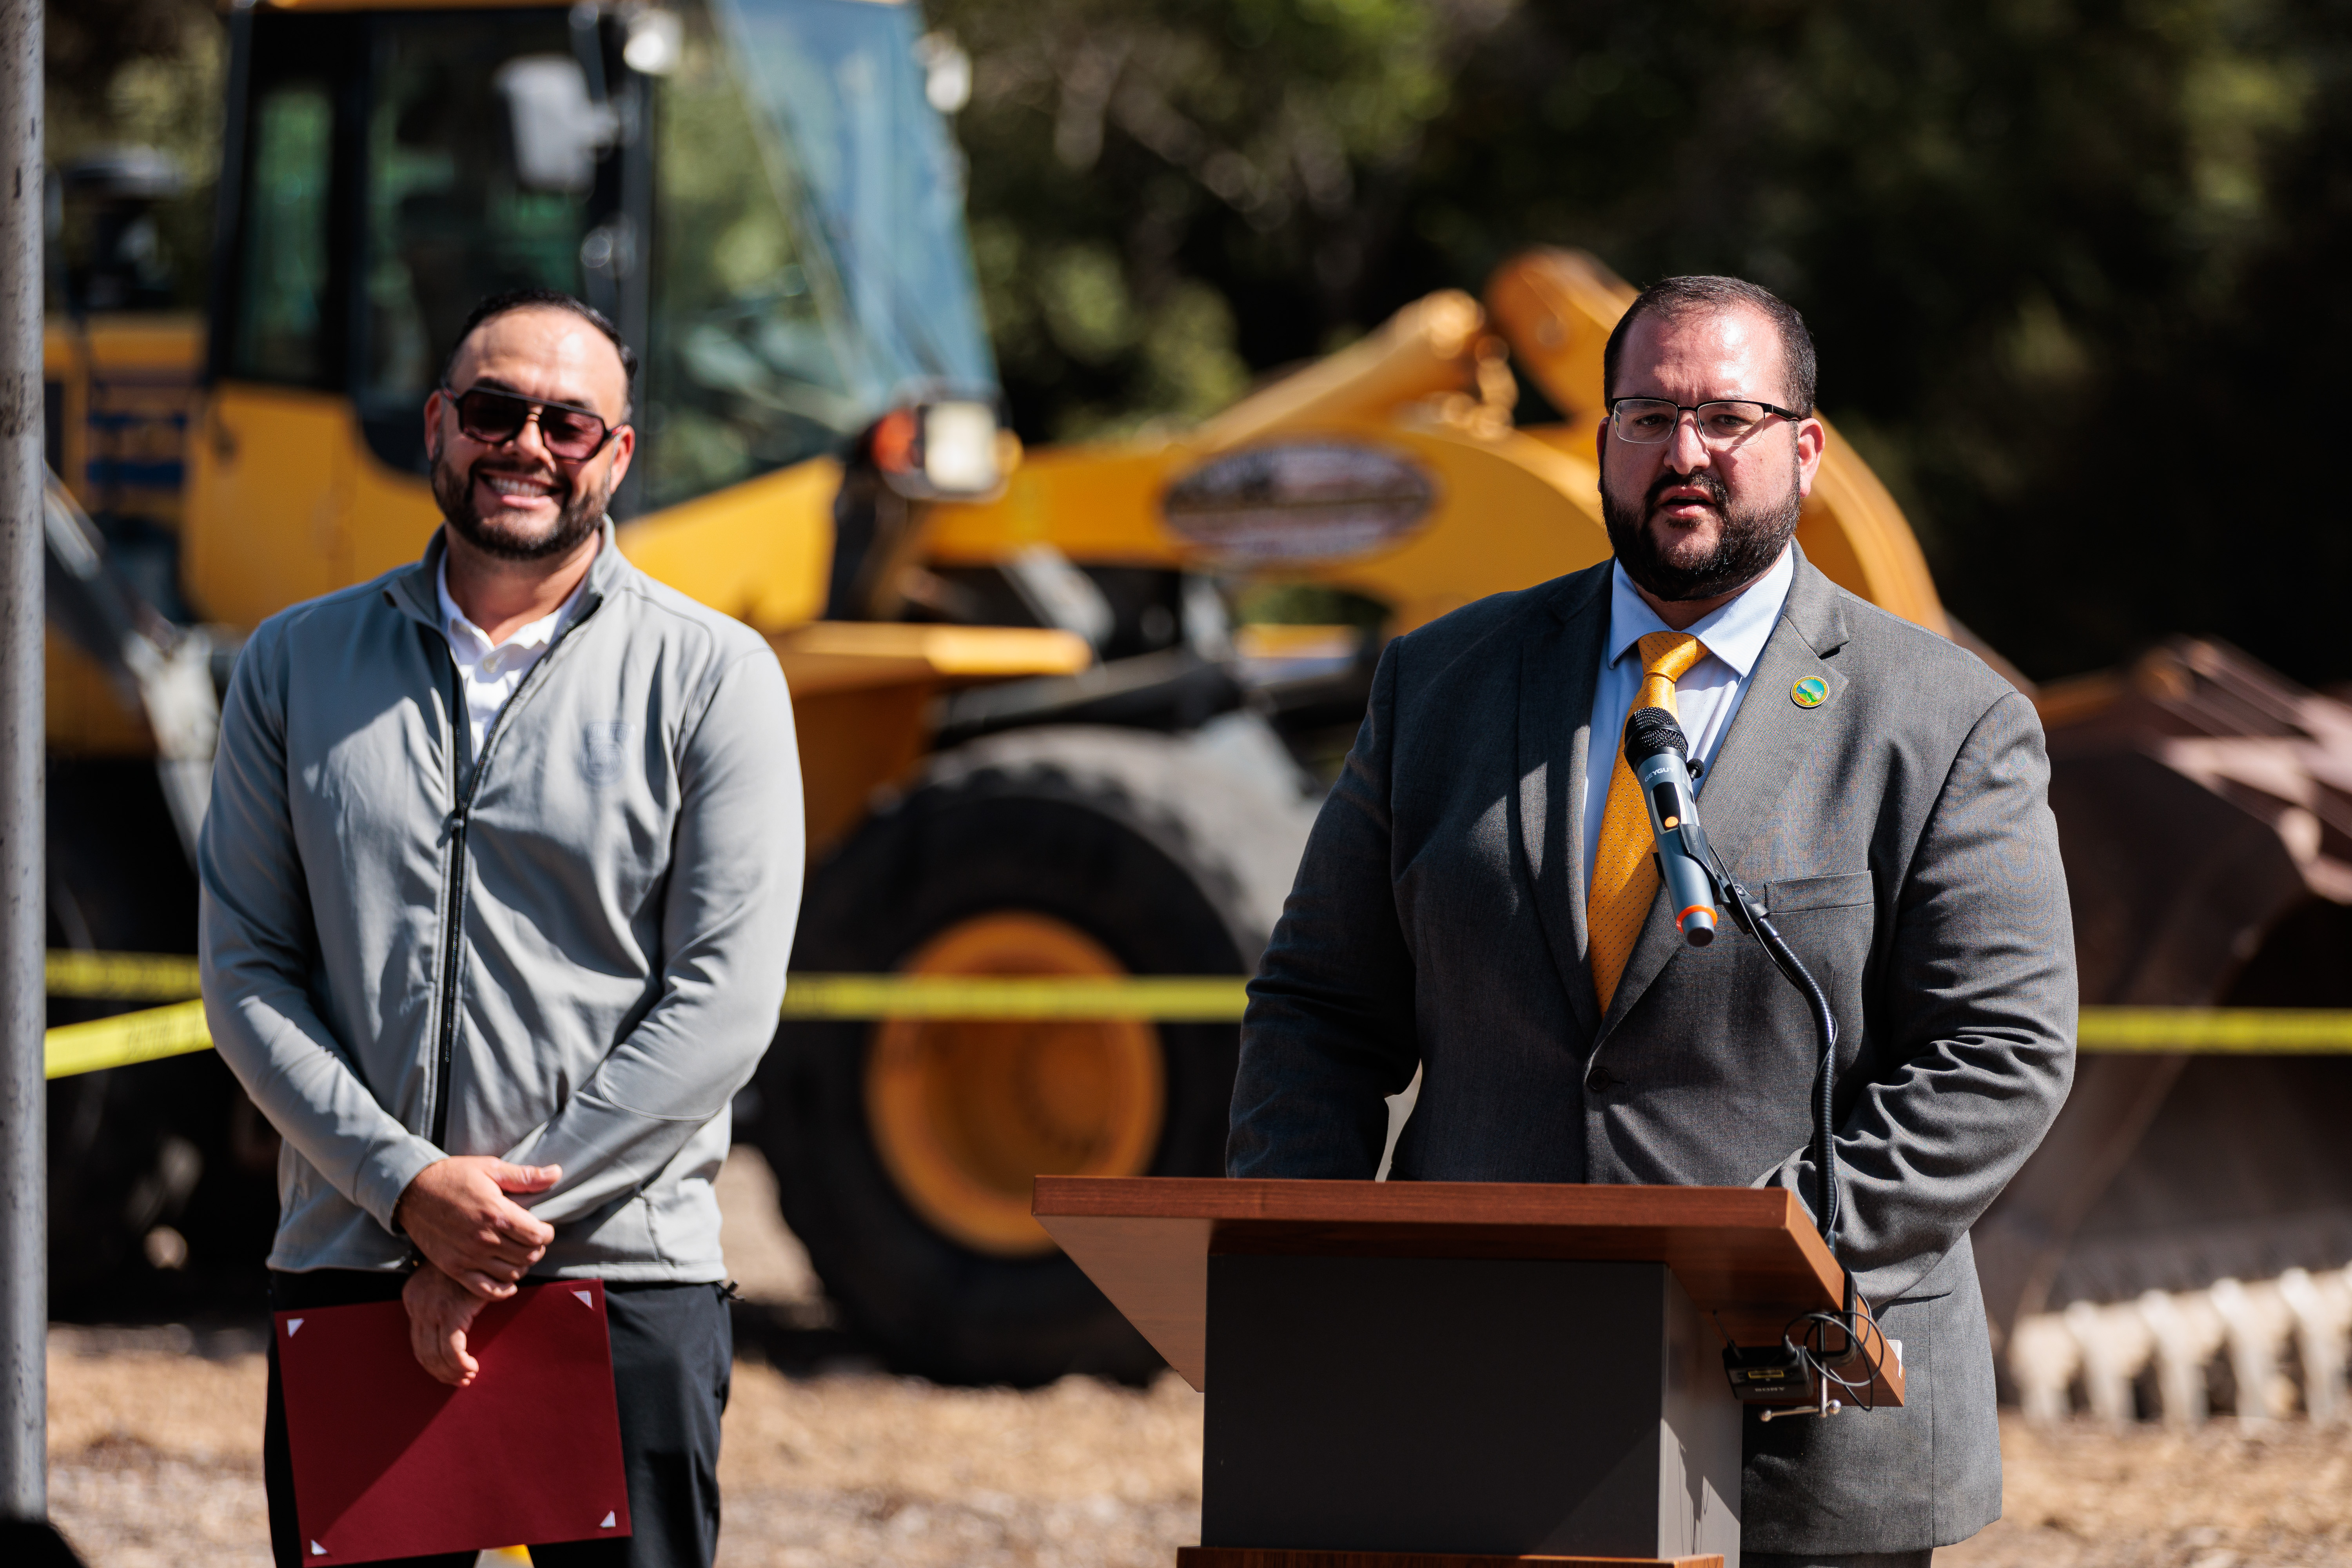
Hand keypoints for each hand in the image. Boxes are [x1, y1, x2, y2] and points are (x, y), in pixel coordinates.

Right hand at [393, 1156, 561, 1296]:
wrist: (412, 1191)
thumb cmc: (453, 1176)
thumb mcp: (490, 1168)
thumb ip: (525, 1177)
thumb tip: (557, 1173)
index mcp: (496, 1213)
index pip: (537, 1236)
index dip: (546, 1233)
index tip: (543, 1228)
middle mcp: (484, 1238)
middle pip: (527, 1256)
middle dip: (536, 1249)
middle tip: (532, 1240)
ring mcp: (468, 1256)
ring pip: (511, 1273)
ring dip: (521, 1266)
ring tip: (519, 1253)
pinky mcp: (453, 1268)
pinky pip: (485, 1290)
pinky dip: (502, 1290)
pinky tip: (508, 1280)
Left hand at [403, 1261, 487, 1386]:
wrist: (483, 1242)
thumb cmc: (471, 1262)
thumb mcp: (447, 1280)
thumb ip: (442, 1301)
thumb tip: (449, 1327)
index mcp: (413, 1298)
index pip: (418, 1342)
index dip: (433, 1363)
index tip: (451, 1371)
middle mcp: (418, 1306)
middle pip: (423, 1353)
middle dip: (441, 1372)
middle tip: (461, 1380)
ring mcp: (433, 1310)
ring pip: (436, 1356)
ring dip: (452, 1372)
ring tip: (468, 1376)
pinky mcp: (452, 1313)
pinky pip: (452, 1351)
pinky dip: (460, 1364)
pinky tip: (471, 1368)